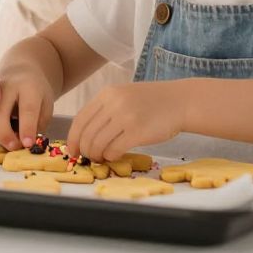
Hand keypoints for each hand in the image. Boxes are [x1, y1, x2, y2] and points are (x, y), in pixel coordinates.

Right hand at [0, 66, 54, 150]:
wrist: (20, 74)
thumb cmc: (35, 94)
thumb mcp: (46, 107)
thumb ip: (38, 125)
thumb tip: (24, 145)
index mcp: (27, 86)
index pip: (27, 108)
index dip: (27, 128)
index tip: (28, 144)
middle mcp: (4, 87)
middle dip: (5, 135)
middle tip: (16, 147)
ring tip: (11, 141)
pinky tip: (2, 135)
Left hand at [66, 82, 184, 163]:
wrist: (180, 102)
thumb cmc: (152, 103)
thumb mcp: (124, 97)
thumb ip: (105, 111)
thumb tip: (85, 136)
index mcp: (107, 94)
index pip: (80, 119)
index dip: (73, 138)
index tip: (72, 151)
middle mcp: (113, 103)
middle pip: (87, 134)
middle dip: (85, 150)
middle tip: (90, 158)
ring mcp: (125, 116)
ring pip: (98, 143)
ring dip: (97, 155)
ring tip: (103, 158)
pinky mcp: (138, 131)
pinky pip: (114, 149)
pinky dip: (111, 156)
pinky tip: (116, 156)